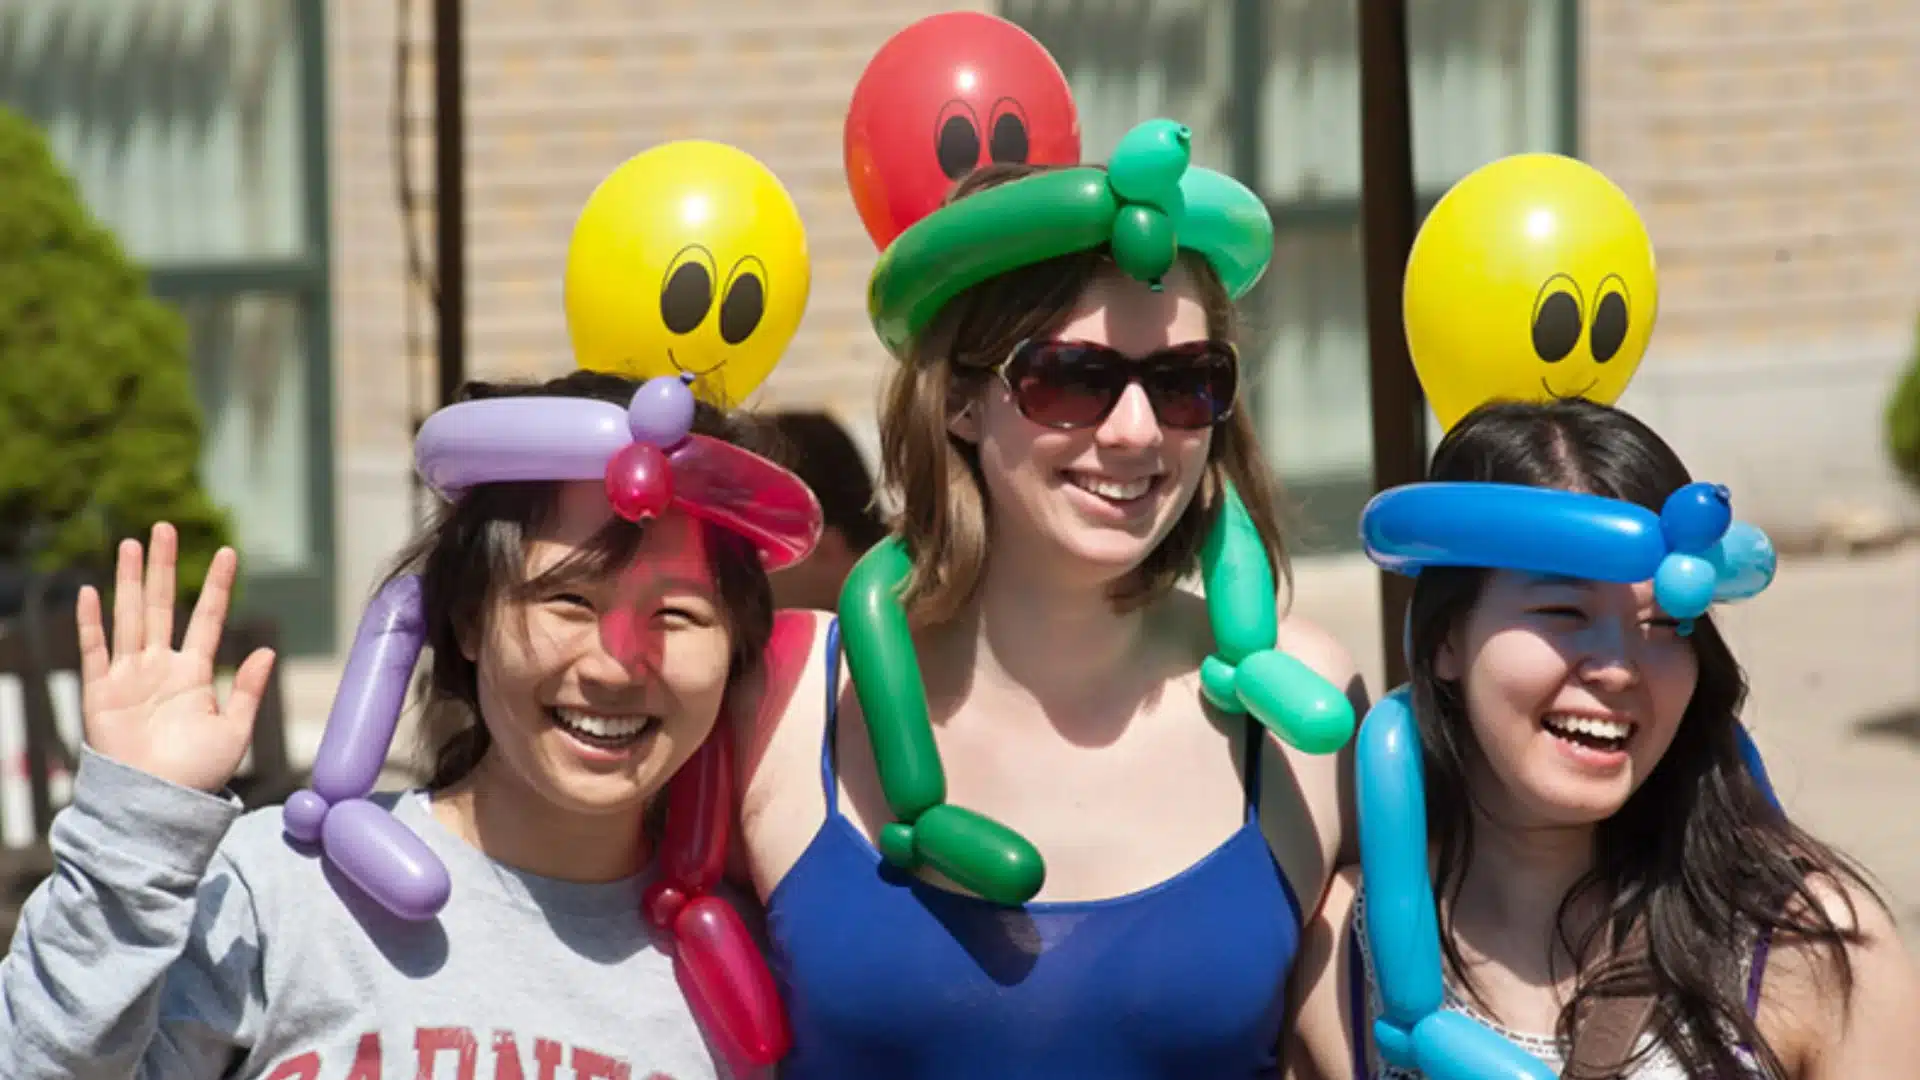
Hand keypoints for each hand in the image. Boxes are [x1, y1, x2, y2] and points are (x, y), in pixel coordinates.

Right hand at [77, 523, 275, 792]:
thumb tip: (267, 651)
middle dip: (165, 567)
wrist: (157, 804)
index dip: (219, 586)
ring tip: (133, 544)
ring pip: (130, 616)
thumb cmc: (198, 774)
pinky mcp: (100, 692)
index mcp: (195, 673)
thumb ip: (247, 690)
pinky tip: (90, 592)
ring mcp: (129, 676)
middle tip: (165, 528)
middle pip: (164, 605)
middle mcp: (161, 667)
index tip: (229, 552)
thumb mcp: (235, 731)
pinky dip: (91, 622)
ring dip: (131, 580)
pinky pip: (95, 650)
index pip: (209, 618)